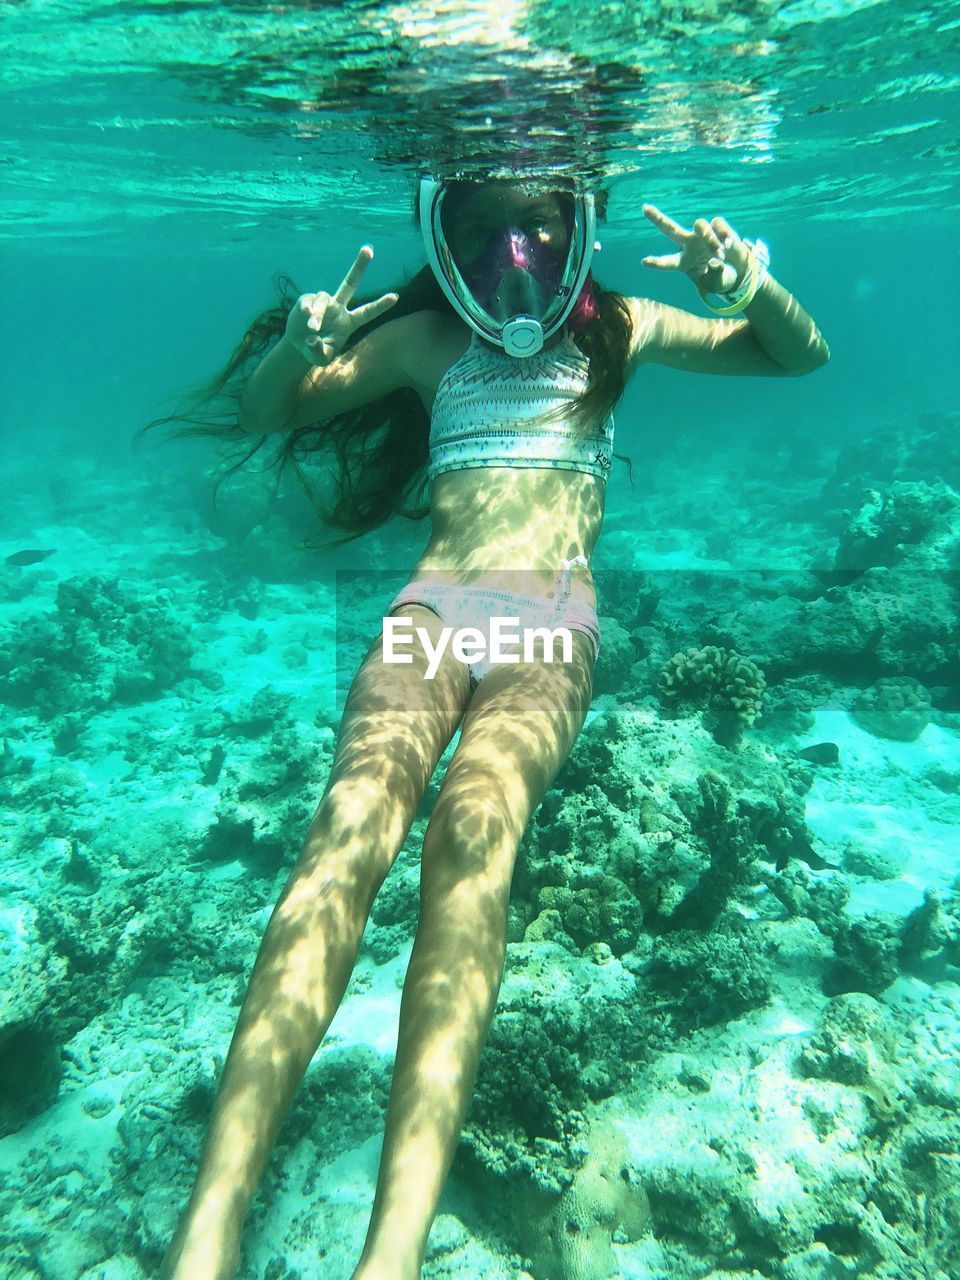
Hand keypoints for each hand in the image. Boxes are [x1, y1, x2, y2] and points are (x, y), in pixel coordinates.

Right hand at [284, 245, 398, 365]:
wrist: (299, 345)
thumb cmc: (316, 350)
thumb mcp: (321, 358)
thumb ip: (319, 351)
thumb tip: (313, 337)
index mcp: (349, 322)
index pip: (367, 312)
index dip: (380, 305)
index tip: (396, 297)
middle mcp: (338, 308)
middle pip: (350, 283)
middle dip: (359, 266)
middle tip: (369, 248)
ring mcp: (323, 302)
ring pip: (323, 300)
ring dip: (317, 314)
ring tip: (313, 328)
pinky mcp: (307, 300)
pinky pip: (308, 301)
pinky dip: (307, 308)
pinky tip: (305, 315)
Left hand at [641, 204, 752, 297]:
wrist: (738, 270)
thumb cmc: (721, 278)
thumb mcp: (716, 283)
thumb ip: (714, 275)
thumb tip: (714, 261)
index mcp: (684, 262)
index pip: (668, 262)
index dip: (657, 263)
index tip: (644, 262)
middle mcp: (689, 245)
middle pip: (671, 230)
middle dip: (658, 219)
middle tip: (645, 208)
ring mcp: (702, 234)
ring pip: (700, 225)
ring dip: (710, 239)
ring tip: (720, 254)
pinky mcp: (718, 227)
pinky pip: (718, 223)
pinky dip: (723, 234)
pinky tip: (727, 245)